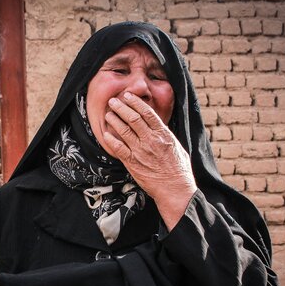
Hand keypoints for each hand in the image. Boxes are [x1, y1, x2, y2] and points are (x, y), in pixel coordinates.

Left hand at [102, 92, 196, 228]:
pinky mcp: (133, 163)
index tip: (128, 96)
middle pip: (133, 118)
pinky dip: (111, 140)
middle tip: (113, 101)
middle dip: (121, 108)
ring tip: (108, 114)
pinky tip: (106, 134)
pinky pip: (118, 148)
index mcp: (163, 134)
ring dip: (114, 120)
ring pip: (124, 131)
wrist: (175, 189)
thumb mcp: (176, 147)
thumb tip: (157, 127)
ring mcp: (141, 152)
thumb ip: (165, 136)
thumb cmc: (179, 170)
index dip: (136, 102)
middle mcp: (151, 140)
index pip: (148, 113)